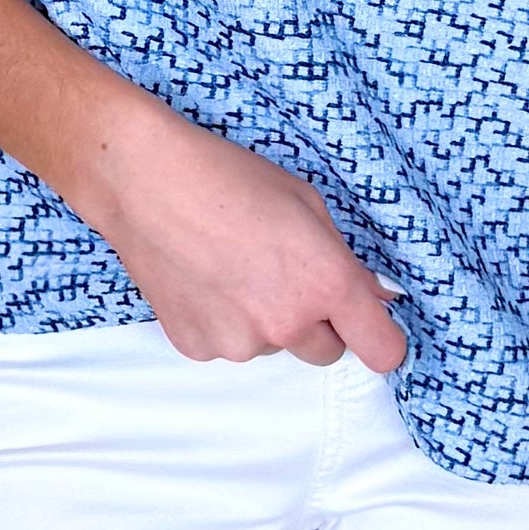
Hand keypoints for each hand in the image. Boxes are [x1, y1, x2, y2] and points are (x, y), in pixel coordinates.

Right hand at [77, 98, 408, 372]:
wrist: (146, 180)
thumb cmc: (228, 177)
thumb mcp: (306, 203)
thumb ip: (344, 259)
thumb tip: (371, 296)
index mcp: (324, 283)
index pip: (382, 351)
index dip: (381, 338)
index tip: (372, 326)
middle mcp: (286, 323)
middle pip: (326, 351)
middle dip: (318, 321)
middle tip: (286, 273)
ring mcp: (238, 343)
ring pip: (273, 345)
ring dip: (266, 319)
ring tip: (233, 265)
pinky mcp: (197, 348)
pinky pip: (229, 344)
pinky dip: (223, 320)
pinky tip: (204, 277)